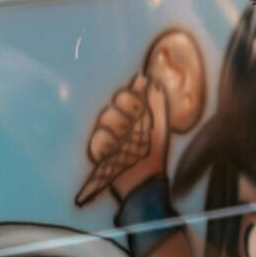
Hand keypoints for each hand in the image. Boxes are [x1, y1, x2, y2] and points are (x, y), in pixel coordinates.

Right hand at [87, 73, 172, 201]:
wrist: (145, 179)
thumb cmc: (155, 151)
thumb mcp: (159, 124)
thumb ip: (154, 101)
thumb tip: (145, 77)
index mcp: (135, 113)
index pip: (127, 93)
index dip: (133, 97)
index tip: (141, 108)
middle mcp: (120, 120)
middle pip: (115, 101)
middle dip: (126, 110)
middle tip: (135, 124)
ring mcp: (107, 134)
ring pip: (105, 117)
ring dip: (118, 128)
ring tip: (127, 141)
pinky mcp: (97, 150)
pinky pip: (96, 139)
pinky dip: (107, 144)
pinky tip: (115, 152)